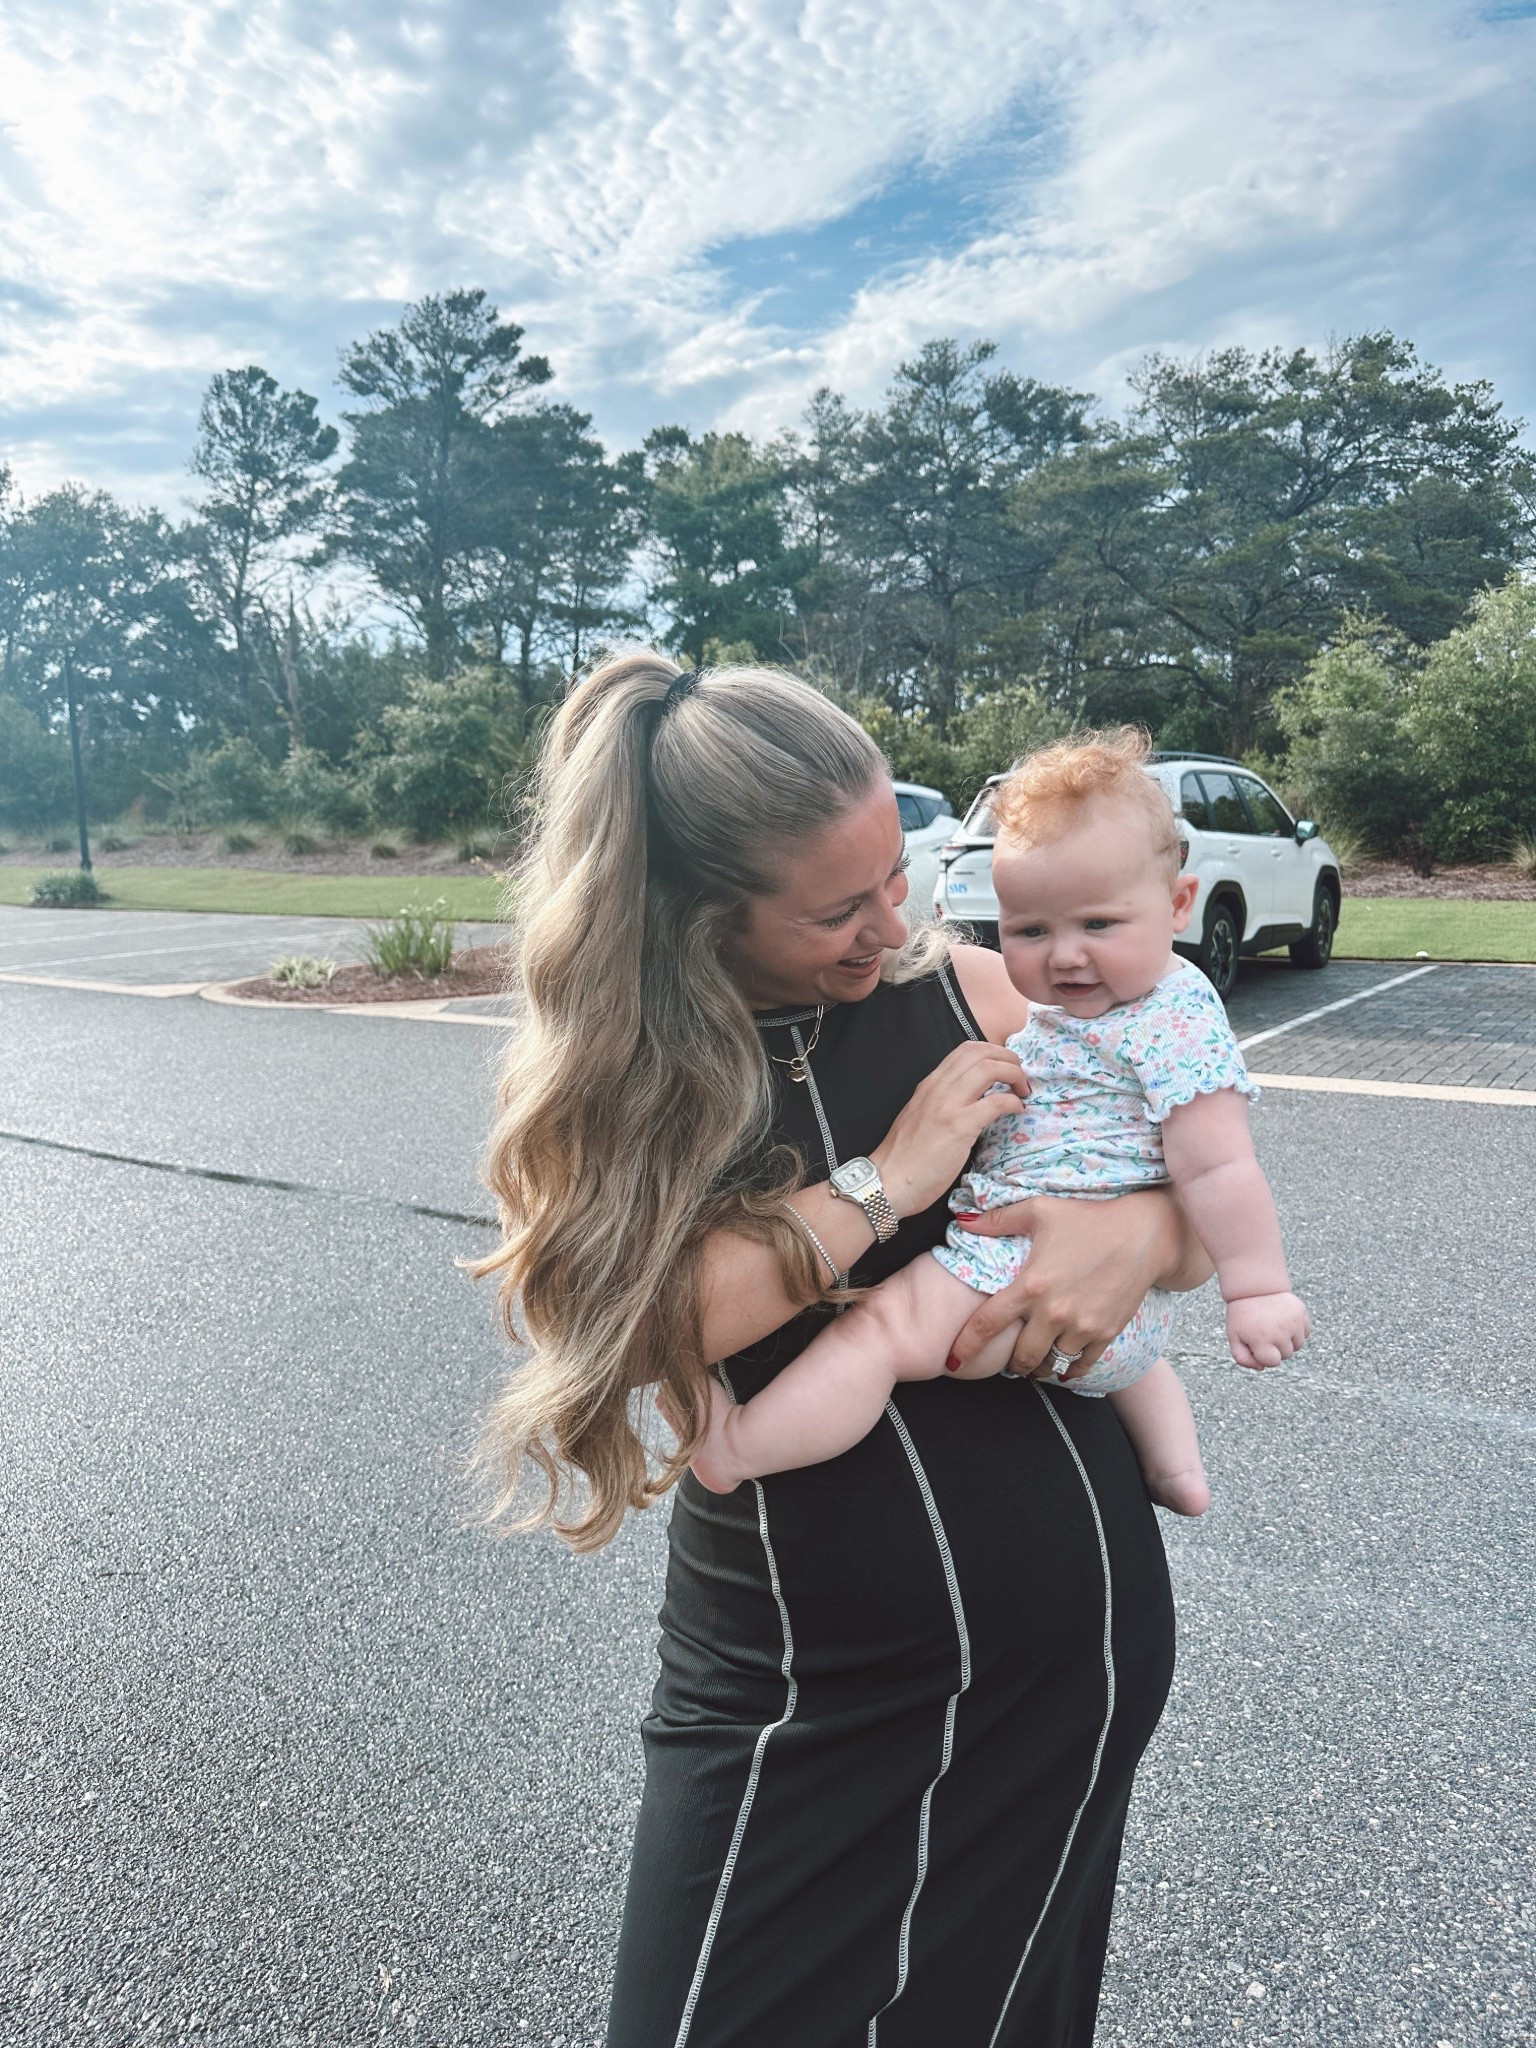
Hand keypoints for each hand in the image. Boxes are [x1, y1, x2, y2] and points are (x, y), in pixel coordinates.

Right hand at [870, 1041, 1027, 1219]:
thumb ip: (943, 1104)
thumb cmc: (905, 1157)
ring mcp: (948, 1105)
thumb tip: (972, 1102)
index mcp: (930, 1084)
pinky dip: (1013, 1102)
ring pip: (989, 1068)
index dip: (993, 1052)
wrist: (888, 1181)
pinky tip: (1017, 1111)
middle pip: (980, 1052)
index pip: (965, 1050)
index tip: (1006, 1068)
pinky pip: (996, 1102)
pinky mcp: (959, 1126)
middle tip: (1020, 1077)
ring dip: (1014, 1075)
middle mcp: (938, 1087)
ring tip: (1023, 1090)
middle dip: (1008, 1058)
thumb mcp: (921, 1117)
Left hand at [949, 1189, 1178, 1379]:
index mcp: (1031, 1285)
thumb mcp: (1040, 1210)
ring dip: (1038, 1367)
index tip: (952, 1360)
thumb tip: (963, 1219)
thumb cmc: (1090, 1218)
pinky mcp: (1106, 1334)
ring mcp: (1082, 1327)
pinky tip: (1062, 1365)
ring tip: (1032, 1363)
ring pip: (1050, 1364)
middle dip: (1009, 1364)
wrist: (1145, 1234)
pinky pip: (1081, 1365)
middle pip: (1020, 1357)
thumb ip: (999, 1219)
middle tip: (1006, 1361)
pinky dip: (1068, 1369)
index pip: (987, 1324)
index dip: (966, 1346)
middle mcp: (1054, 1312)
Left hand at [1226, 1291, 1309, 1369]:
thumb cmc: (1243, 1315)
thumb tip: (1261, 1368)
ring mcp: (1293, 1323)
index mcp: (1261, 1340)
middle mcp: (1280, 1333)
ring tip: (1275, 1327)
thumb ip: (1242, 1357)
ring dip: (1288, 1340)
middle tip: (1264, 1332)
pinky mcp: (1302, 1313)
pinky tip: (1284, 1320)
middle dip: (1275, 1348)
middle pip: (1286, 1355)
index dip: (1264, 1355)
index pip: (1273, 1362)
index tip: (1257, 1343)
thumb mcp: (1234, 1336)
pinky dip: (1297, 1330)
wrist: (1253, 1287)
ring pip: (1298, 1345)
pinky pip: (1306, 1332)